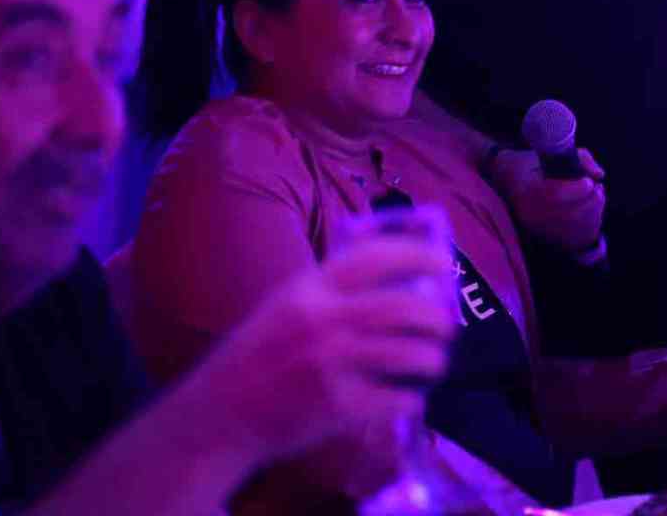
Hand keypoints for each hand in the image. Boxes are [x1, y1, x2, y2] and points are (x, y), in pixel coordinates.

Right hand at [176, 234, 458, 470]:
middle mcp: (322, 320)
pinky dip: (412, 397)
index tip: (444, 261)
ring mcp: (331, 364)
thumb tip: (396, 270)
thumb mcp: (287, 303)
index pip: (375, 257)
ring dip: (432, 357)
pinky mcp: (337, 406)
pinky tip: (411, 396)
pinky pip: (396, 396)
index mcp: (310, 288)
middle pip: (402, 306)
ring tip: (434, 361)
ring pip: (407, 352)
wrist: (220, 413)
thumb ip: (331, 286)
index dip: (418, 254)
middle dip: (436, 315)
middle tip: (447, 324)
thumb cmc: (259, 353)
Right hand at [489, 148, 606, 252]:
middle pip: (569, 215)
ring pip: (575, 227)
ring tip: (596, 195)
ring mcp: (538, 230)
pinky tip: (591, 210)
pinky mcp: (548, 239)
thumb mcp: (549, 154)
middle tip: (597, 187)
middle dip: (591, 201)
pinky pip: (577, 237)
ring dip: (594, 210)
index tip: (589, 181)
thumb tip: (599, 174)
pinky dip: (591, 223)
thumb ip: (579, 158)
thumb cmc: (532, 166)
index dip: (577, 190)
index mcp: (525, 191)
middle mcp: (529, 215)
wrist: (511, 183)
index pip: (554, 195)